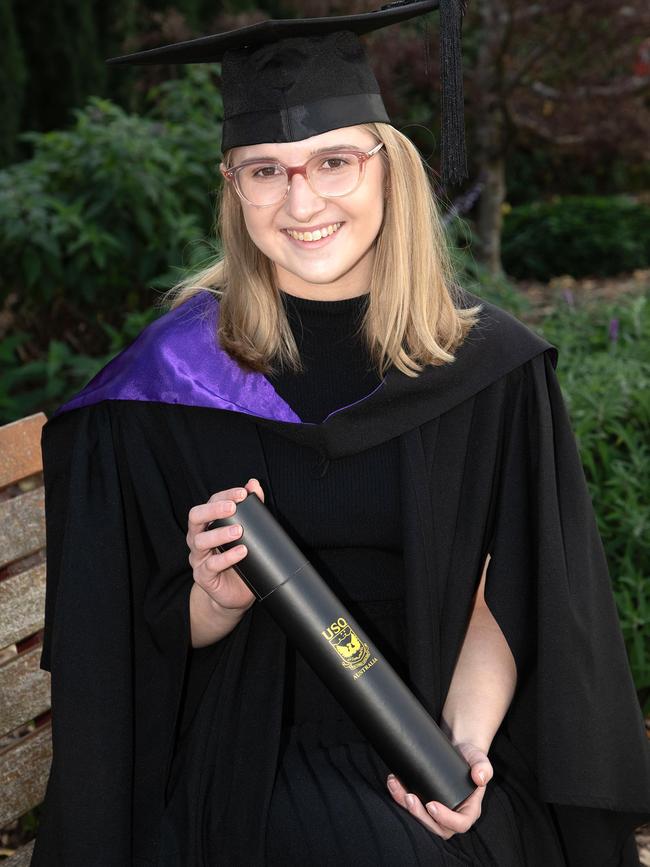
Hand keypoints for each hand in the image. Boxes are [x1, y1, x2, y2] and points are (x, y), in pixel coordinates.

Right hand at [187, 478, 264, 612]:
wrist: (234, 594)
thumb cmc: (239, 560)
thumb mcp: (247, 533)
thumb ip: (250, 509)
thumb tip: (253, 483)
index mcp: (207, 524)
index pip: (210, 502)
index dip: (225, 495)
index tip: (243, 493)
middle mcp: (198, 538)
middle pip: (196, 517)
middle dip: (213, 510)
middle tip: (233, 507)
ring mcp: (198, 557)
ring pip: (200, 541)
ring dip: (220, 534)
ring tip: (238, 531)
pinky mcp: (202, 576)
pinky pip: (211, 565)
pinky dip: (227, 557)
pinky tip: (241, 552)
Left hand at [386, 742, 491, 839]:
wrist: (458, 750)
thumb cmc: (471, 758)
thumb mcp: (480, 759)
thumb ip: (483, 767)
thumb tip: (480, 778)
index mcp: (469, 811)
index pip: (459, 824)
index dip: (445, 819)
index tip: (432, 805)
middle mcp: (453, 815)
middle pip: (436, 826)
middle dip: (419, 815)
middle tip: (409, 797)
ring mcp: (437, 810)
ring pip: (420, 817)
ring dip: (405, 806)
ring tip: (395, 786)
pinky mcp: (425, 800)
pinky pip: (412, 806)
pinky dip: (399, 796)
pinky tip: (393, 782)